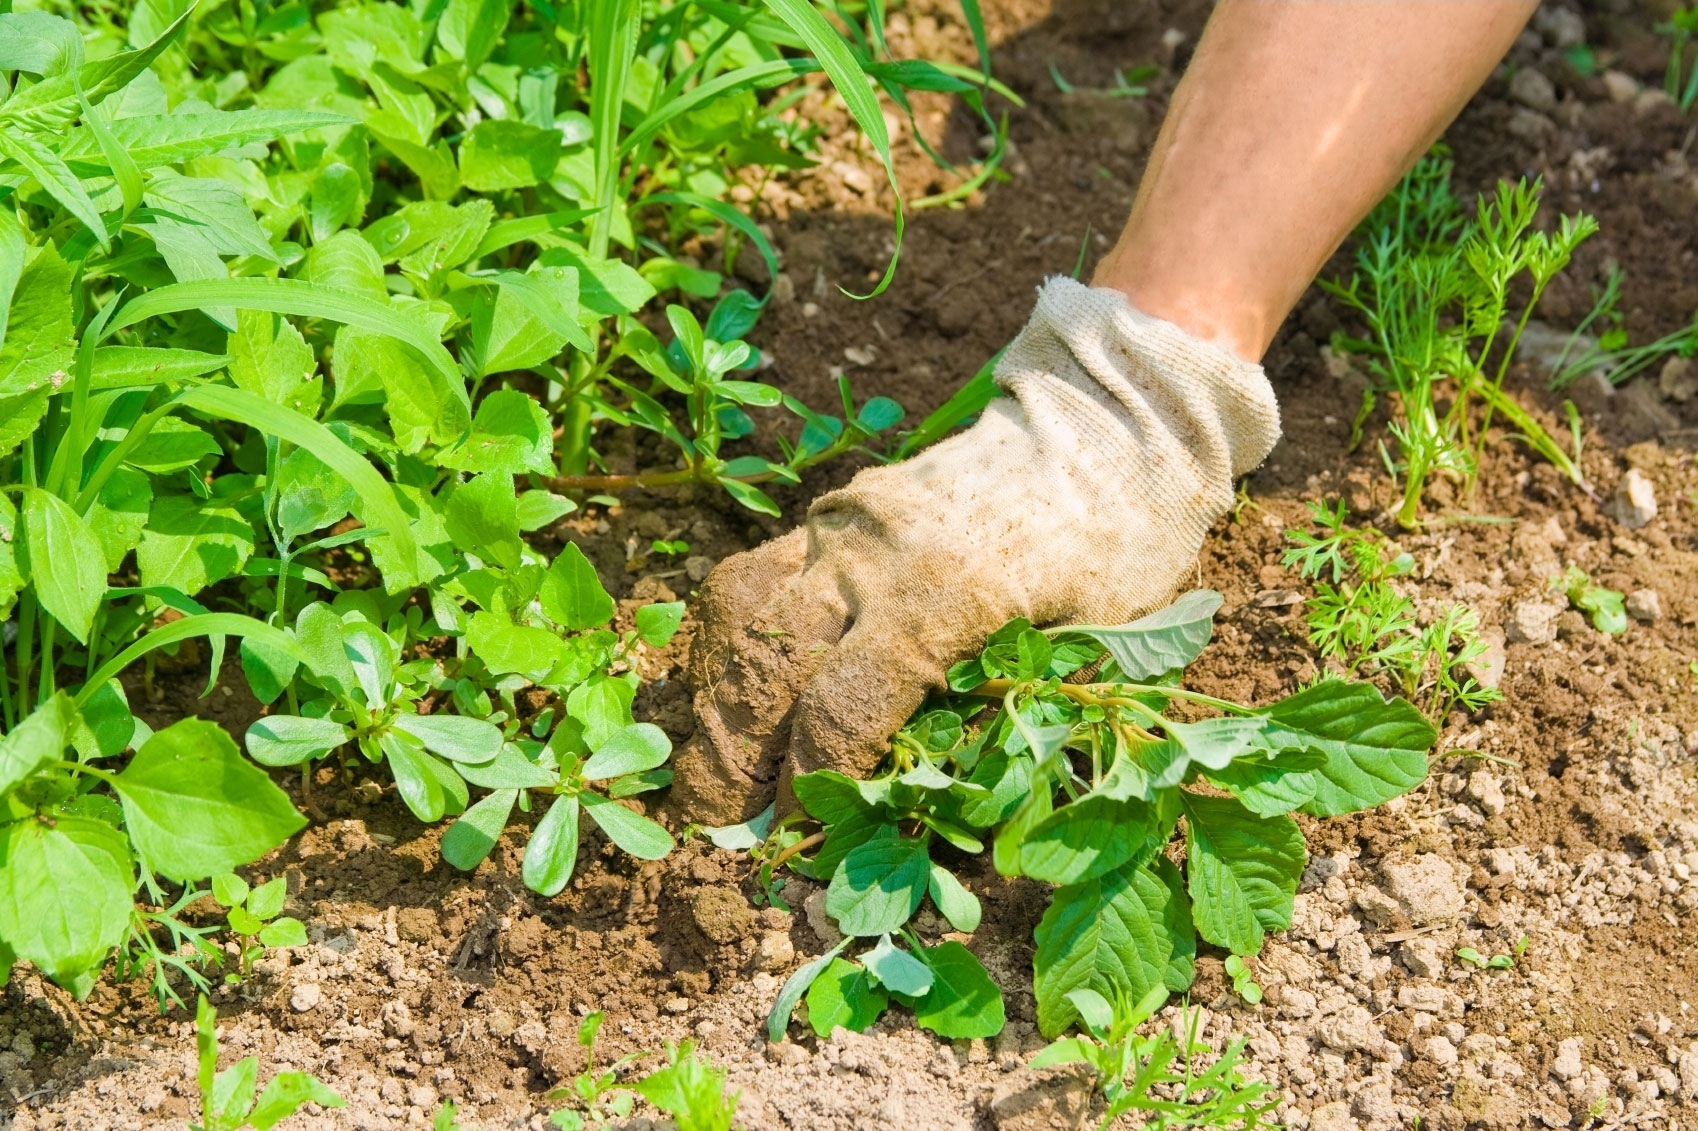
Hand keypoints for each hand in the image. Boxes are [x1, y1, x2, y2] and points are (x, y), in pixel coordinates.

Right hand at [669, 278, 1279, 824]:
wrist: (1110, 420)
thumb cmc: (1123, 542)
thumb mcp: (1098, 643)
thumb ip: (1013, 715)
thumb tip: (931, 807)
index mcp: (947, 594)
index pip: (842, 708)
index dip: (810, 786)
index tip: (800, 838)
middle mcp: (875, 553)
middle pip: (766, 665)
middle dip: (732, 756)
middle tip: (724, 822)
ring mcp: (845, 523)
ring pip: (740, 614)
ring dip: (714, 697)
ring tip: (715, 763)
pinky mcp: (835, 509)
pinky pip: (755, 575)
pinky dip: (730, 641)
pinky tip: (733, 687)